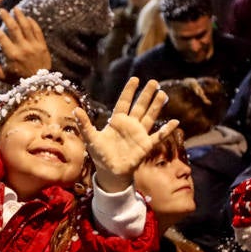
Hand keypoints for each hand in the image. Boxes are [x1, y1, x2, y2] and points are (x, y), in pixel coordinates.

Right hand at [0, 7, 52, 81]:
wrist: (40, 84)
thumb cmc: (19, 81)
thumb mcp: (3, 77)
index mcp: (12, 55)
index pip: (2, 38)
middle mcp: (23, 48)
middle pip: (14, 28)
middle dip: (7, 17)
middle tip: (2, 10)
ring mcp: (34, 46)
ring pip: (26, 26)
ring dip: (20, 15)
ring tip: (15, 8)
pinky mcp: (42, 45)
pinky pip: (37, 30)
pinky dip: (32, 22)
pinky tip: (27, 17)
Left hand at [74, 77, 179, 192]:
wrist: (110, 172)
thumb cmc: (100, 154)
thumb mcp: (91, 138)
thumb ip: (85, 124)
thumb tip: (76, 111)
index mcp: (117, 121)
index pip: (124, 102)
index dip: (129, 91)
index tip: (135, 79)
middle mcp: (130, 125)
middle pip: (140, 106)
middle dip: (146, 95)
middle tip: (154, 82)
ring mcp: (139, 134)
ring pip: (150, 117)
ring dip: (156, 106)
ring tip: (163, 94)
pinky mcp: (146, 145)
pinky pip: (158, 136)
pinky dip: (166, 130)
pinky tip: (175, 122)